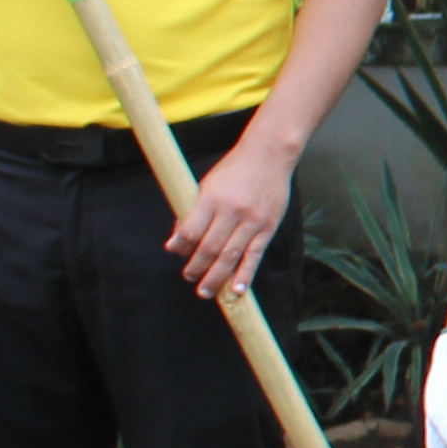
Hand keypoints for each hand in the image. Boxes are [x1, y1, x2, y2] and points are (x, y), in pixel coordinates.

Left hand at [164, 130, 296, 300]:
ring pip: (230, 256)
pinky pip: (255, 255)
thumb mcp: (207, 184)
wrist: (269, 156)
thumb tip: (178, 241)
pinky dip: (245, 275)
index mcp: (212, 198)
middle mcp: (232, 211)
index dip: (181, 247)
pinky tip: (238, 290)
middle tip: (190, 278)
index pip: (191, 231)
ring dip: (216, 278)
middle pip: (209, 248)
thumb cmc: (234, 169)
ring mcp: (252, 221)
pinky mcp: (268, 227)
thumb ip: (193, 212)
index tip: (178, 253)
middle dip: (196, 268)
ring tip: (207, 292)